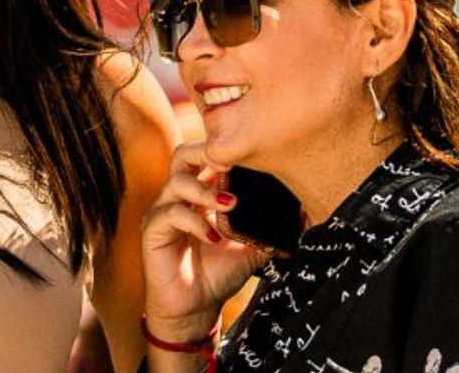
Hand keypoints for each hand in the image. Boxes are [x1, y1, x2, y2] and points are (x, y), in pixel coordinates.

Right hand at [139, 141, 270, 340]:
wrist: (196, 308)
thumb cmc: (218, 274)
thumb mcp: (251, 248)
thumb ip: (270, 229)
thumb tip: (305, 216)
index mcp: (200, 194)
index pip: (205, 156)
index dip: (223, 150)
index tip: (250, 154)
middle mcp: (178, 197)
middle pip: (182, 156)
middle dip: (206, 154)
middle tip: (230, 164)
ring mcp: (163, 212)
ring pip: (176, 182)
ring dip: (205, 190)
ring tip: (229, 204)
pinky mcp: (153, 232)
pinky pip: (170, 214)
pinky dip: (195, 221)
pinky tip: (213, 237)